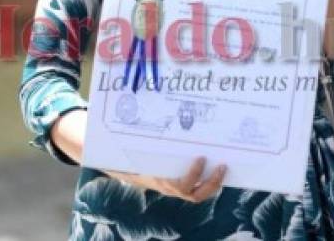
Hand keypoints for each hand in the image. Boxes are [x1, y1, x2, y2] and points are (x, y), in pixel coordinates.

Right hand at [103, 156, 226, 201]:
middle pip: (196, 194)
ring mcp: (178, 189)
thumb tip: (110, 139)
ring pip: (200, 194)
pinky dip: (209, 181)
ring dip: (214, 184)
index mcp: (162, 181)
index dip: (193, 174)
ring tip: (224, 168)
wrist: (129, 171)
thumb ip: (131, 149)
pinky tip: (217, 167)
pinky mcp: (183, 185)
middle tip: (222, 166)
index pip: (181, 185)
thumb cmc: (132, 160)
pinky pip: (199, 188)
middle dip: (211, 183)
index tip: (201, 158)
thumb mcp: (131, 156)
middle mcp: (172, 188)